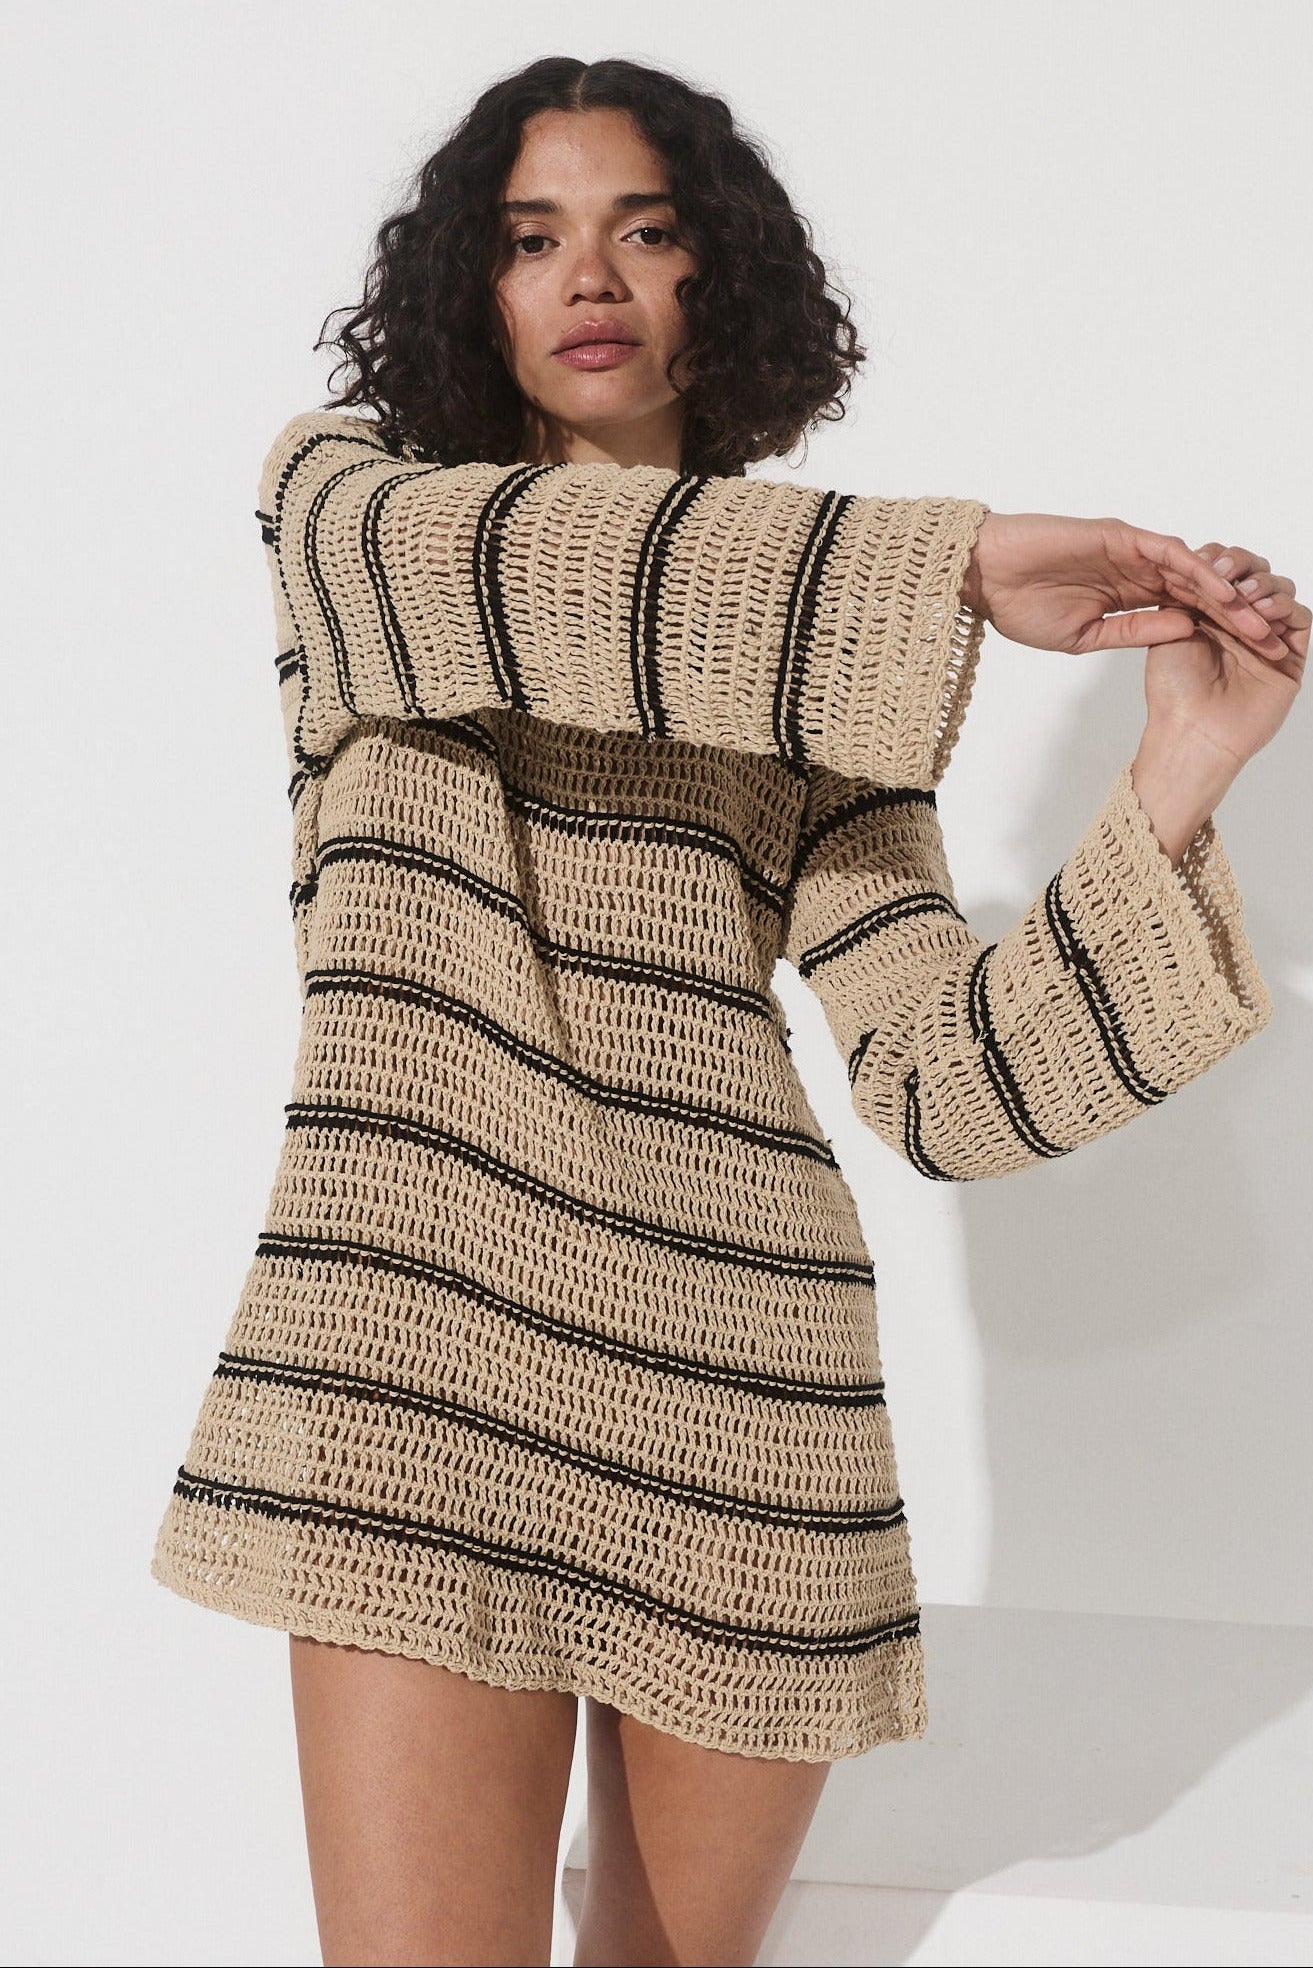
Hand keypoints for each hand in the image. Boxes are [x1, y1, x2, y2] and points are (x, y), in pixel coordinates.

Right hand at [963, 512, 1291, 664]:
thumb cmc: (1018, 606)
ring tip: (1258, 618)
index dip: (1218, 634)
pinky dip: (1198, 570)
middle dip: (1237, 616)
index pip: (1184, 614)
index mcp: (1125, 596)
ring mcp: (1130, 551)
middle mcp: (1135, 570)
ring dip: (1227, 595)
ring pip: (1193, 571)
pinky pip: (1169, 553)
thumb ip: (1134, 632)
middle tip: (1271, 638)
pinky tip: (1223, 590)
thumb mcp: (1085, 638)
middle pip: (1199, 592)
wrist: (984, 577)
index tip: (1246, 660)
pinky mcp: (1122, 535)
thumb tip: (1183, 632)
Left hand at [1147, 543, 1306, 771]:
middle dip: (1243, 565)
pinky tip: (1262, 611)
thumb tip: (1198, 561)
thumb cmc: (1173, 689)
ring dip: (1264, 584)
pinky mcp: (1290, 657)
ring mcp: (1267, 639)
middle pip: (1256, 574)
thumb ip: (1186, 592)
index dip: (1219, 559)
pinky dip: (1284, 608)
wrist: (1192, 729)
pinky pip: (1300, 619)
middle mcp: (1240, 623)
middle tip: (1226, 572)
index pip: (1225, 572)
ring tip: (1245, 595)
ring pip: (1280, 591)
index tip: (1206, 559)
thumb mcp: (1168, 628)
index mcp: (1209, 615)